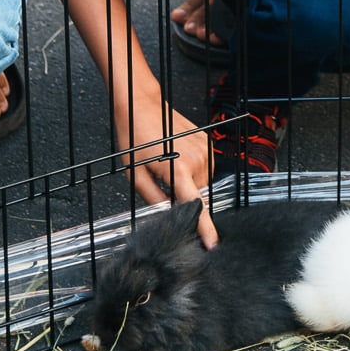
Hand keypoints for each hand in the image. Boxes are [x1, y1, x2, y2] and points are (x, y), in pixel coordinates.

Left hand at [112, 77, 217, 246]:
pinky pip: (204, 167)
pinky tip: (177, 156)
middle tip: (163, 180)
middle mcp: (196, 160)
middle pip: (196, 194)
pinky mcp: (207, 141)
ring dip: (188, 181)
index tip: (213, 244)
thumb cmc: (135, 138)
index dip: (205, 228)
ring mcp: (204, 149)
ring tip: (169, 164)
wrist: (142, 106)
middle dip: (182, 195)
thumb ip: (153, 199)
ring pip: (201, 181)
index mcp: (177, 170)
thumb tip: (167, 215)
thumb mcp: (136, 175)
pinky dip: (193, 168)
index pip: (195, 206)